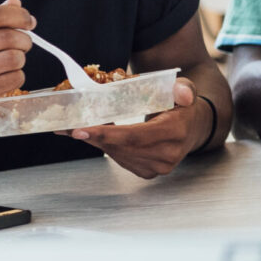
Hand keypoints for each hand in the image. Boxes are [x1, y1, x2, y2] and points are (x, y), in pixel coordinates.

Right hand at [0, 0, 35, 151]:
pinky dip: (16, 77)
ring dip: (19, 60)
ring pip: (14, 58)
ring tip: (8, 64)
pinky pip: (13, 79)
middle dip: (24, 40)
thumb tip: (16, 3)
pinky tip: (3, 79)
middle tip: (20, 46)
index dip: (19, 15)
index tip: (29, 22)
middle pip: (9, 37)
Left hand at [70, 78, 208, 179]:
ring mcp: (159, 167)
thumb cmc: (183, 108)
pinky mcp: (150, 172)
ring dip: (97, 142)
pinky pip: (121, 160)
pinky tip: (98, 137)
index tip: (81, 130)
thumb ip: (183, 88)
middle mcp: (168, 154)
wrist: (193, 129)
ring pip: (118, 155)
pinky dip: (107, 148)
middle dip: (93, 137)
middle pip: (122, 147)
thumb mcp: (184, 90)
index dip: (106, 135)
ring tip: (79, 128)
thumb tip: (182, 93)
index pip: (136, 136)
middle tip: (67, 126)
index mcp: (176, 132)